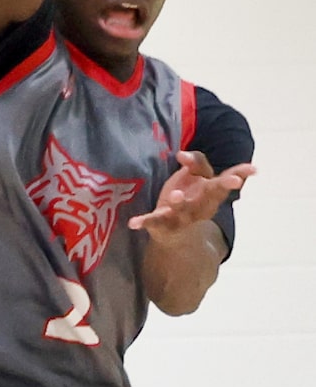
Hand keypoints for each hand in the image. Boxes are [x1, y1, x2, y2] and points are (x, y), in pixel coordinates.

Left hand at [129, 151, 256, 243]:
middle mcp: (200, 206)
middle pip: (211, 196)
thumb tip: (182, 154)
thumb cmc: (188, 195)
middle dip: (222, 188)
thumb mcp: (195, 177)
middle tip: (233, 183)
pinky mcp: (162, 224)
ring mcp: (182, 217)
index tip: (253, 170)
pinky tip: (133, 223)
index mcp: (210, 192)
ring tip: (177, 195)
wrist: (172, 231)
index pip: (225, 182)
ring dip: (180, 203)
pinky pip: (153, 222)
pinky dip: (143, 222)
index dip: (239, 175)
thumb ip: (195, 162)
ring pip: (183, 210)